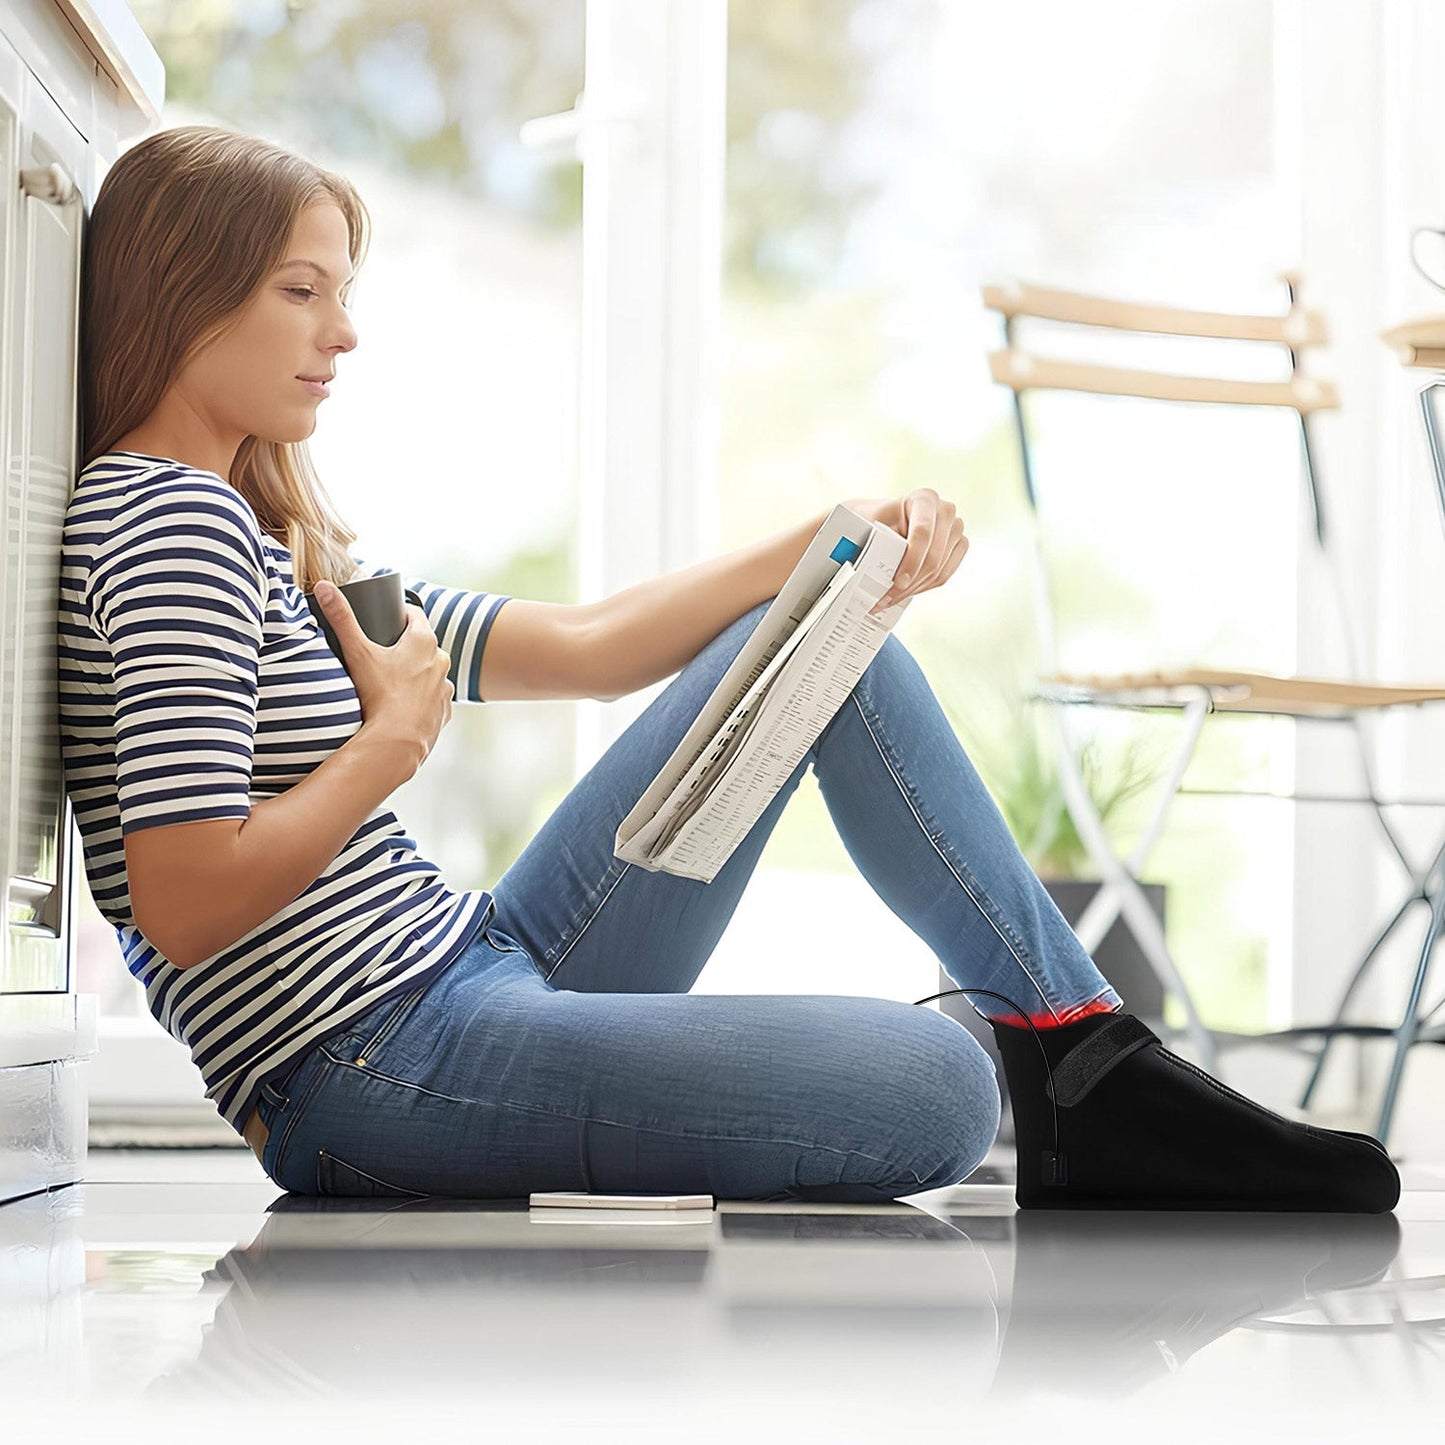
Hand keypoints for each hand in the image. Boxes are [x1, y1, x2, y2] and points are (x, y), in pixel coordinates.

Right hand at [312, 582, 454, 772]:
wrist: (396, 741)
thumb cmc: (379, 695)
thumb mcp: (357, 652)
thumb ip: (341, 618)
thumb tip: (324, 586)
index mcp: (425, 641)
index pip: (415, 614)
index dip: (399, 613)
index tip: (386, 616)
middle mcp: (441, 661)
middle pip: (423, 644)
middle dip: (405, 644)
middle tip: (383, 649)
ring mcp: (444, 688)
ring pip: (430, 672)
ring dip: (416, 672)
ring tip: (392, 679)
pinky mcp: (443, 712)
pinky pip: (434, 699)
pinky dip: (421, 698)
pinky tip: (404, 703)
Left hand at [844, 489, 968, 613]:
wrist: (879, 519)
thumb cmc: (870, 518)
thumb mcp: (866, 522)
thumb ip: (871, 540)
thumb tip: (865, 569)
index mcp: (924, 498)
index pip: (922, 533)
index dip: (912, 561)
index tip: (897, 583)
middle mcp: (945, 511)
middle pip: (933, 557)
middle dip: (909, 584)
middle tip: (884, 600)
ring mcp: (955, 530)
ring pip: (939, 571)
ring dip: (912, 590)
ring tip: (888, 600)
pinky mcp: (957, 547)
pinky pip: (943, 576)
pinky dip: (922, 588)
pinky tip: (903, 593)